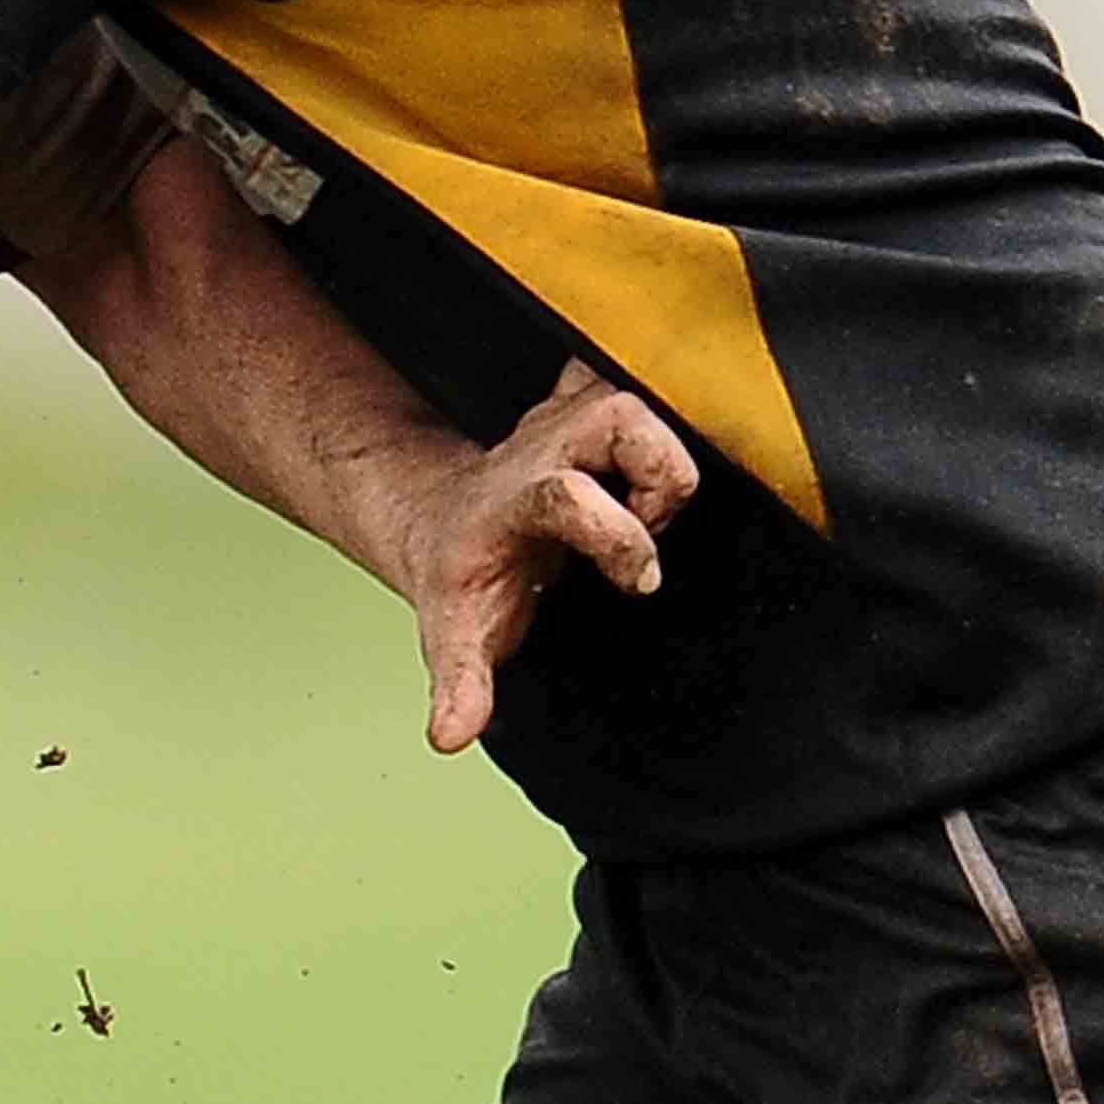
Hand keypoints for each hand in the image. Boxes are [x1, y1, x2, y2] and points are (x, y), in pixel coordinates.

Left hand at [390, 361, 699, 757]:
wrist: (437, 516)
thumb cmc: (459, 576)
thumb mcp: (455, 632)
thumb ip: (461, 683)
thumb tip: (450, 735)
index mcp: (516, 500)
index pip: (568, 495)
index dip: (616, 535)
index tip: (640, 579)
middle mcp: (546, 447)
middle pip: (621, 415)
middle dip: (659, 473)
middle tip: (651, 528)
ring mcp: (568, 417)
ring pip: (640, 389)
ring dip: (666, 446)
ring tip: (652, 502)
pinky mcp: (589, 403)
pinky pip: (632, 368)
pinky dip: (655, 393)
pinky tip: (650, 457)